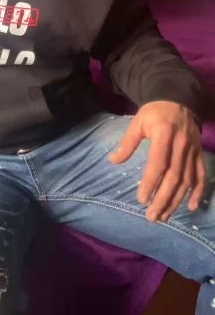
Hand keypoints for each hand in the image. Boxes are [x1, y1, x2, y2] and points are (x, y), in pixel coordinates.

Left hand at [109, 101, 205, 222]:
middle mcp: (181, 145)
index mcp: (164, 135)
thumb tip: (113, 161)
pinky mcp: (198, 154)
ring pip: (187, 180)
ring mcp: (192, 151)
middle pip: (173, 177)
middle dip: (163, 199)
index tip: (141, 199)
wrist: (178, 99)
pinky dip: (199, 192)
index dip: (151, 182)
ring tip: (164, 216)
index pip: (158, 163)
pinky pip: (201, 175)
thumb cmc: (154, 113)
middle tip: (152, 216)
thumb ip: (128, 142)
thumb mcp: (138, 122)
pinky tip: (192, 206)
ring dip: (176, 200)